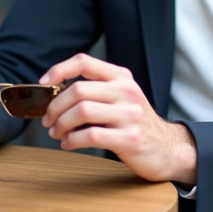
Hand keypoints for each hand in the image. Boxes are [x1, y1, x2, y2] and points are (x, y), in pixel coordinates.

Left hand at [39, 53, 195, 183]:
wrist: (168, 149)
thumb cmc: (135, 124)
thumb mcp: (122, 98)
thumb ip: (96, 91)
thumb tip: (54, 93)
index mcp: (121, 78)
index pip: (84, 62)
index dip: (59, 70)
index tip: (44, 83)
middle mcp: (127, 91)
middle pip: (78, 90)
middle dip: (55, 107)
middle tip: (48, 121)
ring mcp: (130, 115)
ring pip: (82, 111)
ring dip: (61, 124)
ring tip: (57, 133)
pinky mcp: (130, 139)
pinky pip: (91, 135)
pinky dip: (72, 140)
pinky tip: (68, 144)